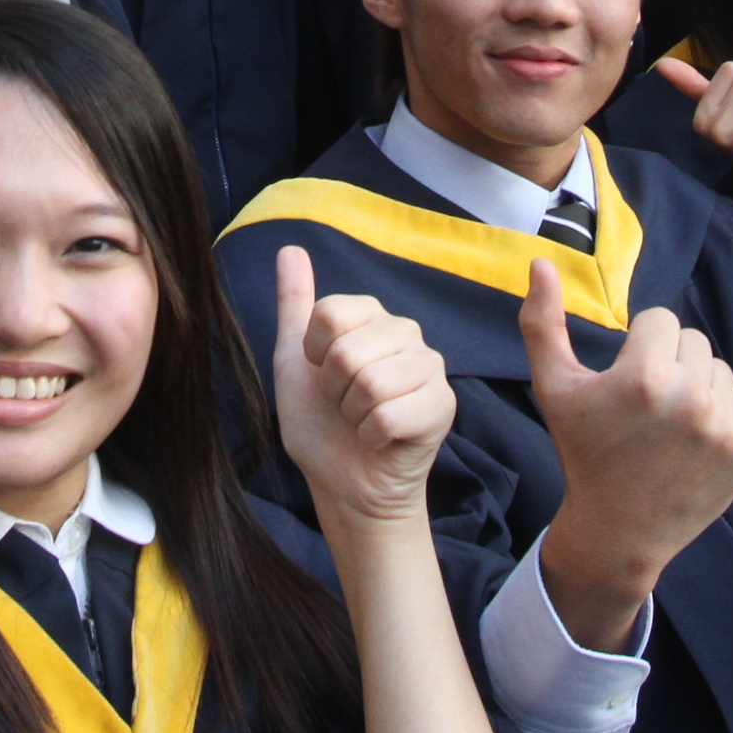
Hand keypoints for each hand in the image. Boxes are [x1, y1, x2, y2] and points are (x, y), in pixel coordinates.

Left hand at [273, 246, 456, 531]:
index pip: (330, 313)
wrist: (345, 483)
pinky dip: (372, 436)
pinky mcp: (443, 404)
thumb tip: (290, 248)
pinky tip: (381, 439)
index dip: (315, 354)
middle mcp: (406, 332)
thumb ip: (295, 305)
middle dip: (334, 391)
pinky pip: (390, 415)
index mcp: (372, 316)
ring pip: (370, 383)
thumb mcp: (295, 362)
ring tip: (362, 421)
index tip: (323, 375)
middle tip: (345, 406)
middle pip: (347, 351)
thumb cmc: (322, 424)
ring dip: (353, 415)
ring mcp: (429, 367)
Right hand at [526, 258, 732, 649]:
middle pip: (693, 341)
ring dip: (696, 386)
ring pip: (719, 370)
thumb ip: (543, 322)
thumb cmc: (583, 454)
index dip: (638, 348)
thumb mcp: (553, 388)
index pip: (661, 321)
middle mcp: (691, 400)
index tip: (624, 385)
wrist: (618, 533)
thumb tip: (541, 261)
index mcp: (644, 378)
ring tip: (668, 425)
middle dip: (669, 363)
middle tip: (645, 408)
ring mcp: (725, 429)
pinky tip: (691, 443)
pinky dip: (720, 415)